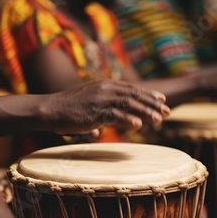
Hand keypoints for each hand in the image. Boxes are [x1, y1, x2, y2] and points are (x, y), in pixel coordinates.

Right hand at [41, 79, 169, 134]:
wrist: (49, 109)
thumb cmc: (67, 111)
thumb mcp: (87, 106)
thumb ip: (99, 113)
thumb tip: (99, 131)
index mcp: (105, 85)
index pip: (131, 89)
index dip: (148, 95)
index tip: (162, 101)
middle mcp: (105, 90)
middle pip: (134, 95)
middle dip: (152, 104)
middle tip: (167, 112)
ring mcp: (99, 100)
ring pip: (128, 104)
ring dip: (145, 112)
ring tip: (158, 120)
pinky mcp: (93, 112)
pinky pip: (114, 115)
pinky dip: (127, 119)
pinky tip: (138, 125)